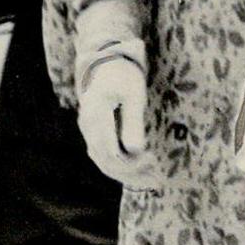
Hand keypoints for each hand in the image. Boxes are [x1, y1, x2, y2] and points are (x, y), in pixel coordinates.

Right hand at [77, 55, 163, 187]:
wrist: (106, 64)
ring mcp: (88, 131)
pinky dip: (121, 166)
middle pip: (106, 162)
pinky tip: (139, 169)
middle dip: (131, 174)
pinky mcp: (93, 134)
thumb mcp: (134, 95)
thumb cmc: (123, 76)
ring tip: (152, 178)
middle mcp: (88, 127)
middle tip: (156, 179)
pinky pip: (103, 156)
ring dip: (127, 174)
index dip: (132, 163)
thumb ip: (133, 121)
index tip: (154, 161)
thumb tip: (135, 150)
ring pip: (103, 162)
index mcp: (96, 116)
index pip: (111, 152)